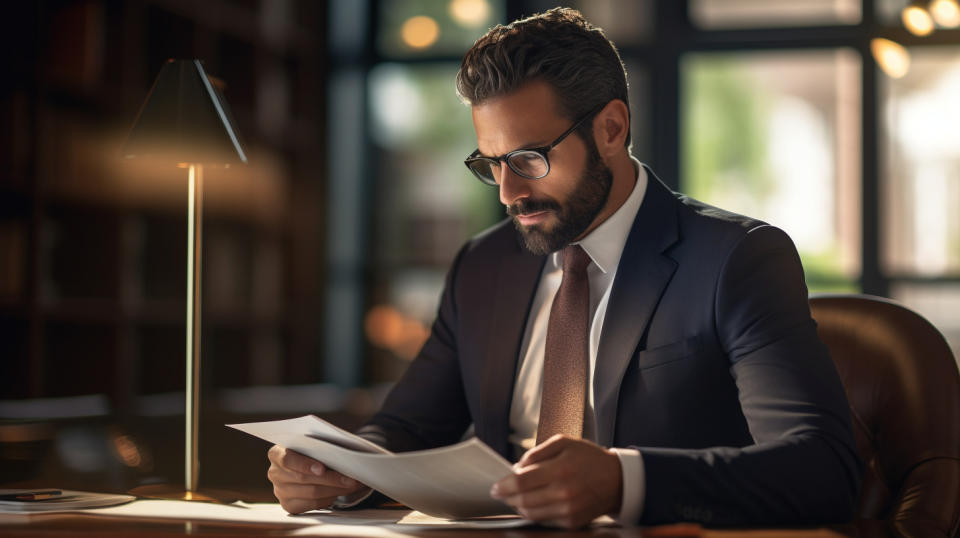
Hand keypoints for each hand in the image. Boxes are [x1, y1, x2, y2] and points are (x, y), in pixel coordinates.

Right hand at [267, 444, 365, 513]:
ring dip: (335, 489)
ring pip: (311, 493)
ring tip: (352, 485)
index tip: (322, 468)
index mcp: (276, 454)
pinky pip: (313, 504)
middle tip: (351, 478)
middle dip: (331, 479)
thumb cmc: (309, 450)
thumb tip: (342, 455)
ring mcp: (280, 491)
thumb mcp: (310, 443)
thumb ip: (319, 447)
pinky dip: (329, 498)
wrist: (305, 463)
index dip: (305, 465)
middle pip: (303, 479)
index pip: (287, 459)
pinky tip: (340, 492)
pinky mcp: (289, 506)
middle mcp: (275, 473)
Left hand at [490, 435, 621, 528]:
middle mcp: (564, 493)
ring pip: (531, 514)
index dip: (503, 485)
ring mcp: (568, 510)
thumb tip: (516, 467)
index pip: (521, 482)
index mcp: (560, 469)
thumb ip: (537, 452)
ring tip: (516, 497)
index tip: (495, 486)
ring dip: (519, 507)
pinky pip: (544, 521)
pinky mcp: (572, 522)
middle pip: (523, 501)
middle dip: (508, 498)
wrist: (617, 480)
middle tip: (501, 492)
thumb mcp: (564, 442)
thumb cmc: (588, 458)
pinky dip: (534, 513)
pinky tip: (533, 503)